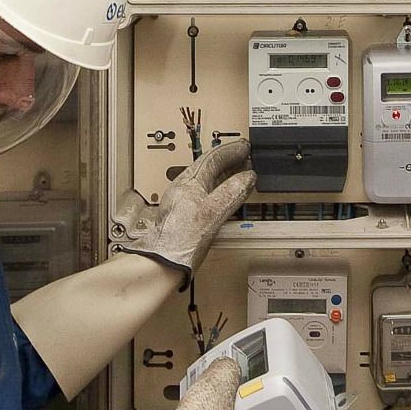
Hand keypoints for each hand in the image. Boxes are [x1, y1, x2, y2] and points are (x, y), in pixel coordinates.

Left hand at [121, 141, 254, 285]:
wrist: (163, 262)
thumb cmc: (182, 239)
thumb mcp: (213, 212)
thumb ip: (231, 192)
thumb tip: (247, 177)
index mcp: (189, 182)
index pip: (212, 157)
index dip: (230, 151)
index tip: (245, 147)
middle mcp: (184, 188)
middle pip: (208, 167)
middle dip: (228, 160)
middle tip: (244, 157)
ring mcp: (182, 202)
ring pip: (206, 180)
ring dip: (224, 175)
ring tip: (239, 173)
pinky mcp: (183, 216)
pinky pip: (205, 194)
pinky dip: (219, 190)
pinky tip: (224, 197)